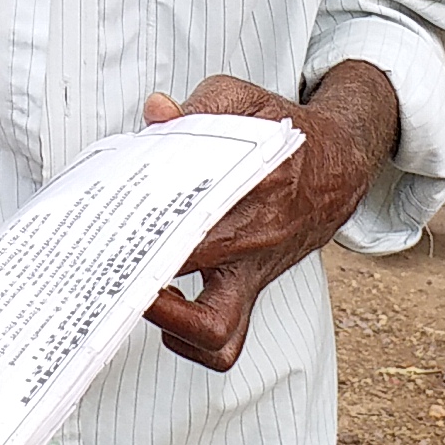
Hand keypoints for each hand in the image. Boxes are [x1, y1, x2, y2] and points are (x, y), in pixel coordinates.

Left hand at [137, 64, 397, 371]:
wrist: (339, 167)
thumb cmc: (284, 134)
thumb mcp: (246, 100)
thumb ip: (200, 105)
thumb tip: (156, 113)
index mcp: (256, 186)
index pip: (195, 218)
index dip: (151, 228)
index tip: (114, 227)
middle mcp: (255, 239)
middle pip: (191, 273)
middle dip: (143, 271)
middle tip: (105, 260)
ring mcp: (254, 274)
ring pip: (216, 334)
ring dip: (170, 326)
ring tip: (135, 297)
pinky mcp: (253, 292)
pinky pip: (225, 343)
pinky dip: (191, 342)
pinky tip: (161, 311)